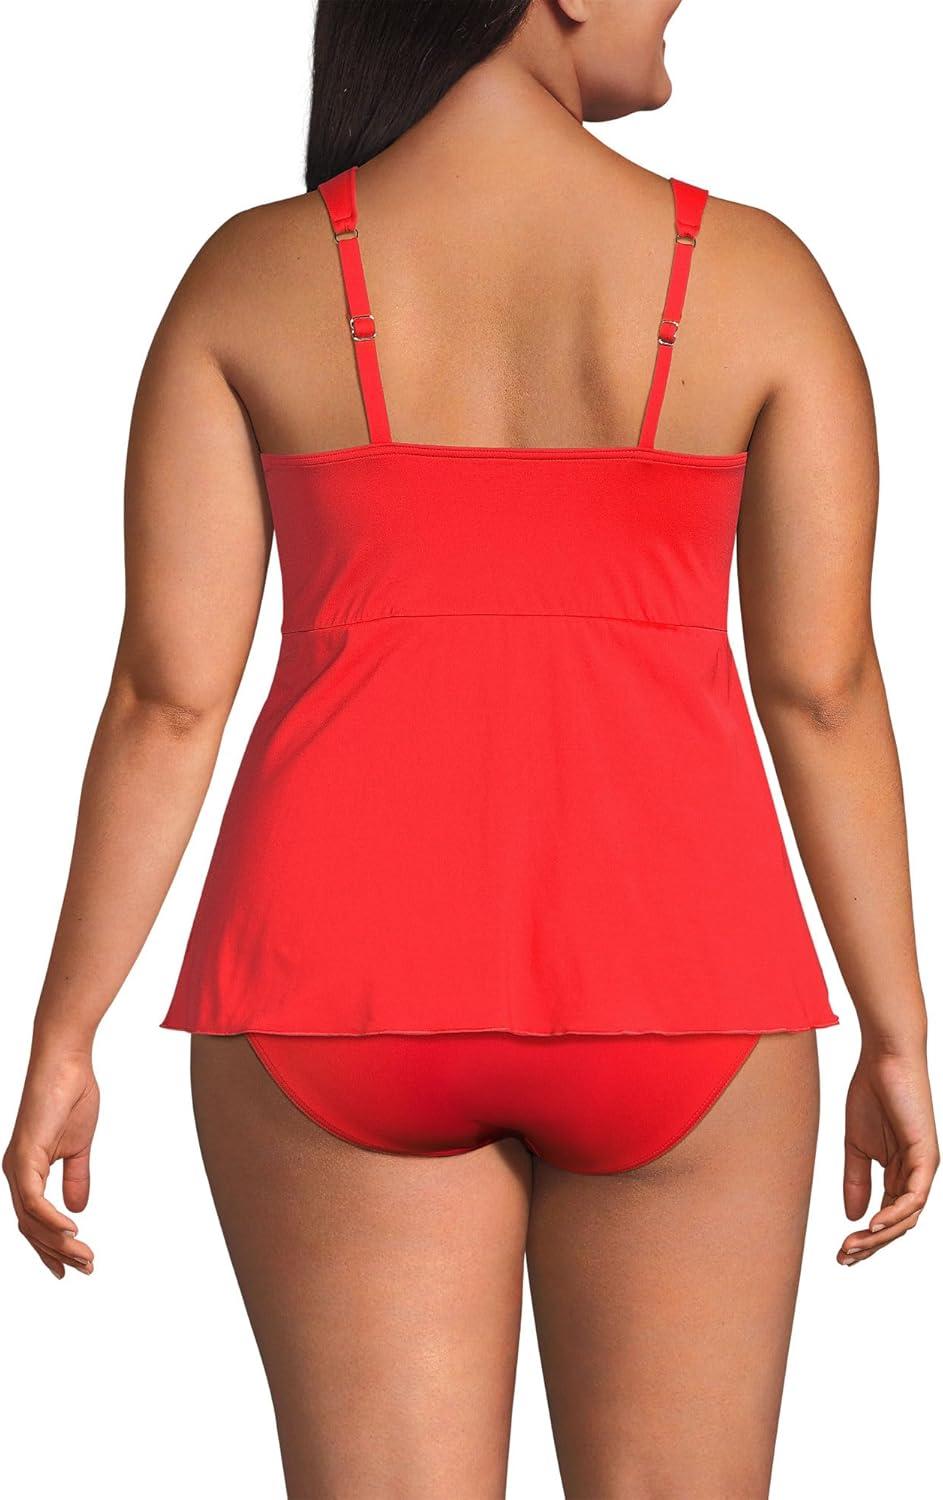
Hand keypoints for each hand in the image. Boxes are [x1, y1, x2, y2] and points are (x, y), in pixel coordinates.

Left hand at [3, 1043, 98, 1278]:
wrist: (66, 1063)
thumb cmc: (72, 1095)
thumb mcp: (79, 1146)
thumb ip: (76, 1177)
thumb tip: (78, 1209)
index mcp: (26, 1170)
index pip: (34, 1221)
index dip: (52, 1246)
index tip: (72, 1266)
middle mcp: (16, 1173)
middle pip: (30, 1228)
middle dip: (58, 1253)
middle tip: (86, 1268)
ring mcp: (17, 1166)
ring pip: (30, 1221)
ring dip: (58, 1243)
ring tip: (84, 1257)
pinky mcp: (24, 1157)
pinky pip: (33, 1201)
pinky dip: (51, 1221)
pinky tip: (70, 1233)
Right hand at [838, 1041, 938, 1265]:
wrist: (884, 1058)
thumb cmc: (872, 1093)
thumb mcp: (856, 1145)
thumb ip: (856, 1180)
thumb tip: (853, 1217)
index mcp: (900, 1173)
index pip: (886, 1217)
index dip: (866, 1239)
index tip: (841, 1253)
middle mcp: (915, 1175)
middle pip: (897, 1224)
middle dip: (871, 1245)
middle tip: (844, 1257)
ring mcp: (924, 1167)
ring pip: (908, 1217)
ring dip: (880, 1236)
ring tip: (853, 1246)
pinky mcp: (927, 1156)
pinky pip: (915, 1195)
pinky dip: (894, 1213)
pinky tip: (872, 1224)